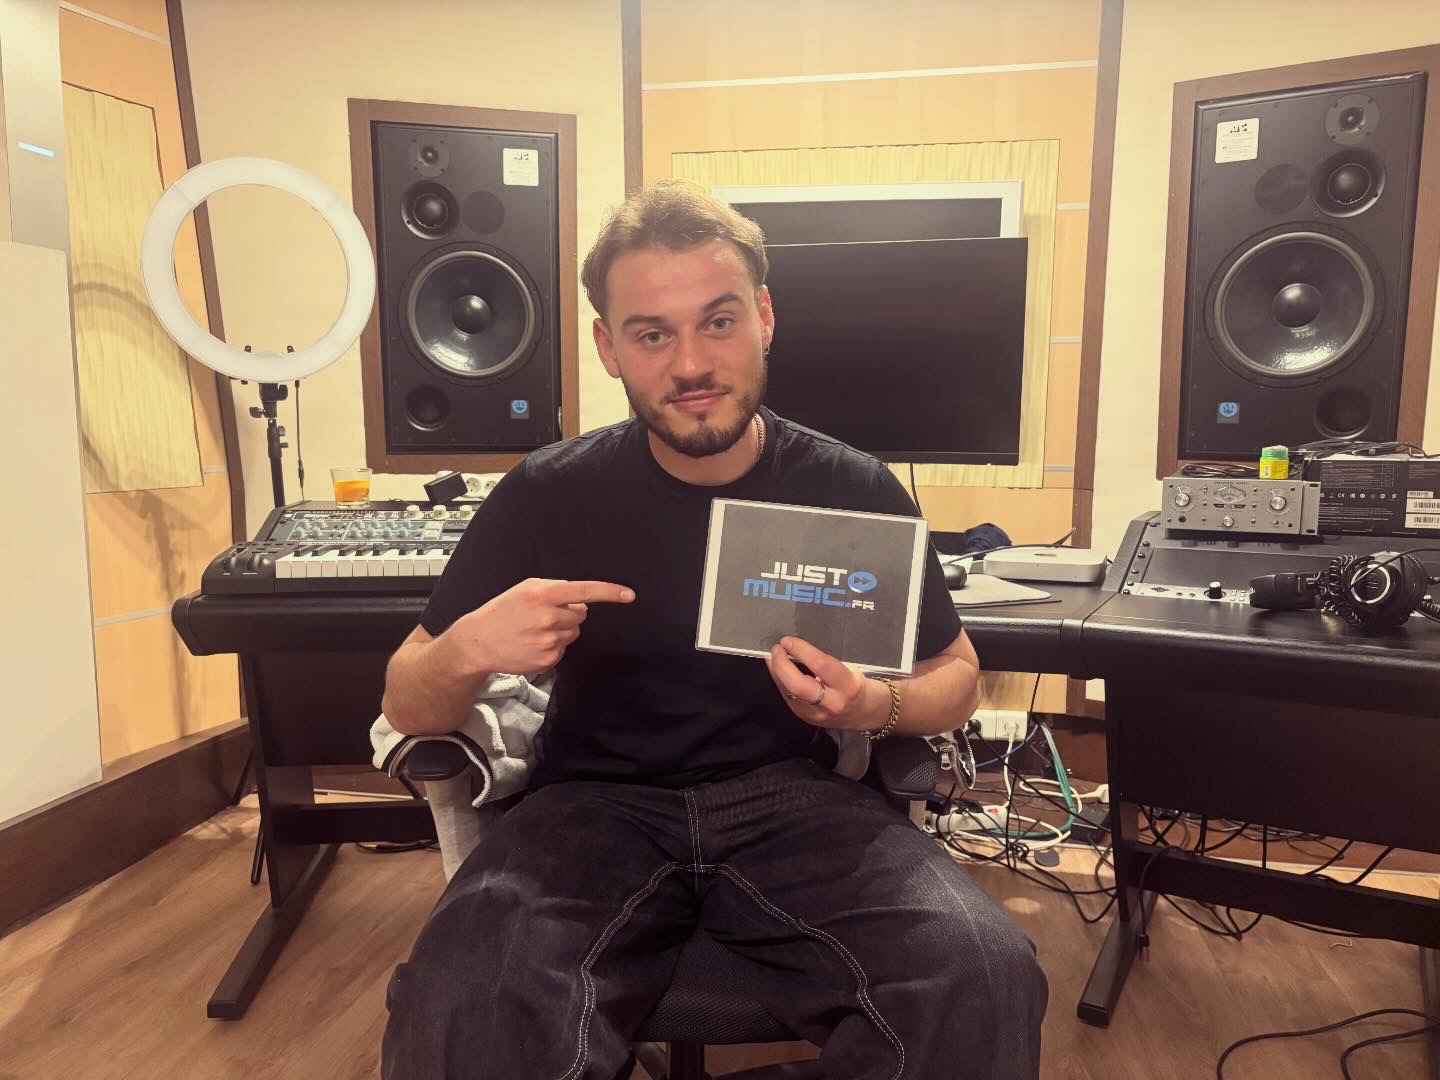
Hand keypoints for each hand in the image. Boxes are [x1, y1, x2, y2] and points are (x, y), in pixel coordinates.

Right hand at [444, 578, 634, 676]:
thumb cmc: (502, 611)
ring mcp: (550, 641)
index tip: (629, 595)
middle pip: (581, 614)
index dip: (610, 592)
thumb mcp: (525, 588)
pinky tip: (533, 643)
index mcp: (543, 594)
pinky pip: (564, 648)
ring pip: (573, 632)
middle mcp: (549, 617)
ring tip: (535, 629)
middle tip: (543, 615)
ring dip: (561, 630)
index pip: (584, 591)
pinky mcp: (549, 659)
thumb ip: (553, 588)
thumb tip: (579, 598)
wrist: (479, 641)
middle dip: (568, 613)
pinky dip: (554, 645)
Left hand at [764, 636, 888, 731]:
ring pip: (789, 692)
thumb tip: (797, 648)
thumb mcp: (851, 669)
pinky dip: (781, 682)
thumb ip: (826, 662)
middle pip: (798, 685)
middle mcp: (831, 702)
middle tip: (776, 649)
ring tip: (772, 657)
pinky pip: (788, 697)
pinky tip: (778, 671)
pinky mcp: (806, 718)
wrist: (865, 715)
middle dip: (782, 665)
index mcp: (848, 686)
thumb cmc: (859, 685)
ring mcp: (817, 714)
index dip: (801, 651)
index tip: (788, 640)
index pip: (820, 665)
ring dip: (777, 673)